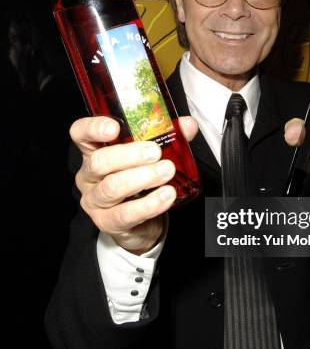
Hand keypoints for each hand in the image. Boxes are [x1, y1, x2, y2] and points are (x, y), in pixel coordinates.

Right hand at [70, 115, 197, 254]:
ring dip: (142, 178)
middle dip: (129, 155)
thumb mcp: (150, 156)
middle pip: (98, 161)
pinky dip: (149, 204)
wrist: (141, 223)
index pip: (81, 134)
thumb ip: (168, 137)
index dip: (93, 128)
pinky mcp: (107, 222)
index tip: (115, 127)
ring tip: (166, 171)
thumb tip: (188, 125)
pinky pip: (126, 213)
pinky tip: (166, 195)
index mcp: (94, 151)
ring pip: (112, 187)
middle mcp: (89, 175)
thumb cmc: (141, 182)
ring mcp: (95, 200)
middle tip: (156, 152)